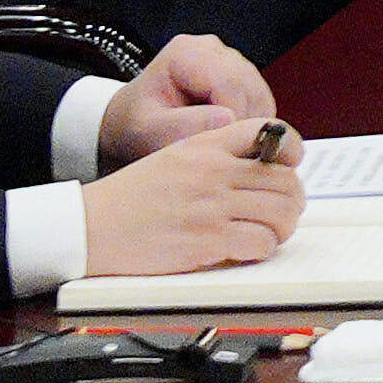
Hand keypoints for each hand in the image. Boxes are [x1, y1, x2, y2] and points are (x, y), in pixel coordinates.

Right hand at [75, 127, 308, 283]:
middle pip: (285, 180)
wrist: (91, 226)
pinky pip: (261, 243)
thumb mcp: (175, 158)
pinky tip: (247, 250)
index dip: (290, 149)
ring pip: (282, 213)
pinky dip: (262, 249)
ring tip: (267, 233)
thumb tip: (266, 170)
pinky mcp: (207, 240)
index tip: (290, 166)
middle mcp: (213, 171)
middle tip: (282, 212)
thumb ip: (217, 157)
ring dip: (282, 227)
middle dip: (291, 200)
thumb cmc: (132, 198)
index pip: (268, 132)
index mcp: (205, 145)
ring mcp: (211, 206)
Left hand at [113, 35, 282, 153]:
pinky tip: (233, 135)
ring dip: (252, 122)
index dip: (235, 116)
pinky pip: (260, 97)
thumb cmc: (135, 125)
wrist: (131, 121)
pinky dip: (253, 119)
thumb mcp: (148, 131)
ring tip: (228, 145)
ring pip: (259, 91)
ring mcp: (227, 57)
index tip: (227, 145)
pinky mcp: (238, 71)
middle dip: (245, 121)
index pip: (228, 81)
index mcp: (184, 53)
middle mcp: (209, 48)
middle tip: (231, 150)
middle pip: (248, 84)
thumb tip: (228, 119)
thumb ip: (183, 125)